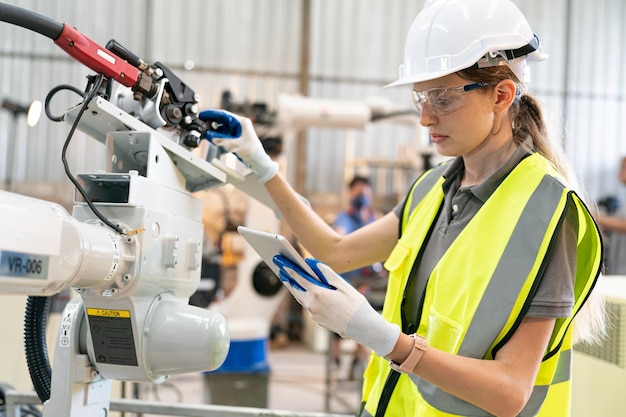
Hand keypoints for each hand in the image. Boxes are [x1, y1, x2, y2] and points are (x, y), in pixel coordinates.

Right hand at [199, 109, 277, 182]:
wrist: (259, 162)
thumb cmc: (252, 152)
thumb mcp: (235, 145)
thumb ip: (221, 140)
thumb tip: (209, 135)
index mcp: (241, 122)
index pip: (224, 115)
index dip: (212, 114)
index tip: (203, 114)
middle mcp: (239, 125)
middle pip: (221, 120)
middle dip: (211, 122)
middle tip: (201, 123)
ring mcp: (237, 131)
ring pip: (222, 128)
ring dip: (214, 130)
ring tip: (205, 132)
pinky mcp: (235, 138)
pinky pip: (224, 135)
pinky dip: (217, 136)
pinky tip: (212, 138)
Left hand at [274, 255, 399, 356]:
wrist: (363, 327)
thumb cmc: (355, 305)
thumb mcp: (343, 285)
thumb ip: (326, 273)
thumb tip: (312, 263)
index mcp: (318, 294)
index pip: (300, 278)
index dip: (290, 269)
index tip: (281, 262)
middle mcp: (312, 305)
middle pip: (296, 289)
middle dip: (288, 279)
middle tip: (280, 269)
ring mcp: (314, 314)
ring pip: (301, 298)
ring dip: (295, 288)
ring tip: (289, 279)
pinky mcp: (318, 320)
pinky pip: (309, 306)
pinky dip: (305, 297)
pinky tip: (305, 292)